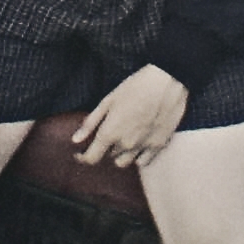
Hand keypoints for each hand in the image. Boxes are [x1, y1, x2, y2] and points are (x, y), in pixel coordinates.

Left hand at [72, 65, 188, 169]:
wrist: (167, 81)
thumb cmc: (136, 86)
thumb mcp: (108, 100)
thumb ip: (91, 122)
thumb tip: (75, 140)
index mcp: (110, 132)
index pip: (91, 158)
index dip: (82, 158)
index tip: (80, 153)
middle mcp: (125, 144)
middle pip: (109, 156)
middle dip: (106, 147)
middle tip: (110, 131)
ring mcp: (143, 146)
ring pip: (125, 162)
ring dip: (121, 154)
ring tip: (124, 138)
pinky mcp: (159, 145)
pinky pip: (143, 161)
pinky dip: (138, 156)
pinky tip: (138, 143)